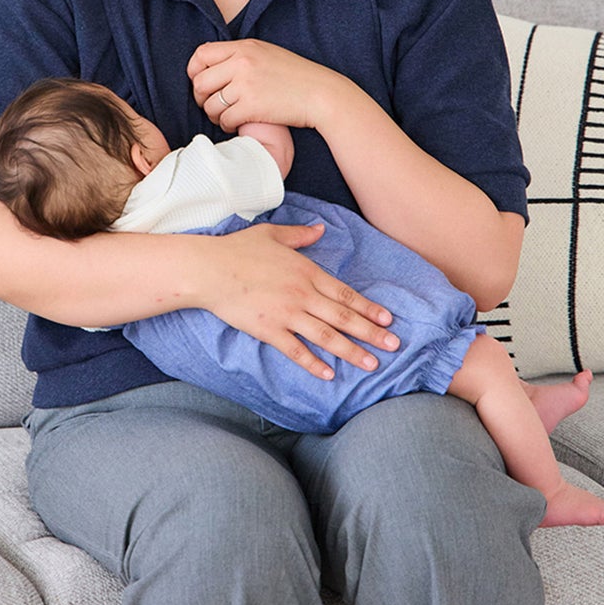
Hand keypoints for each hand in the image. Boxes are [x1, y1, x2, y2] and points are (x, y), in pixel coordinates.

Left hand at [187, 39, 335, 131]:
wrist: (321, 94)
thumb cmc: (296, 77)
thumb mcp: (267, 54)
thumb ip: (241, 56)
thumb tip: (213, 67)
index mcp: (244, 47)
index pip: (202, 54)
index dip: (195, 71)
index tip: (202, 83)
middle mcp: (242, 63)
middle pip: (201, 82)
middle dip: (201, 97)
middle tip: (211, 105)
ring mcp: (246, 85)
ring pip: (210, 104)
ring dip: (214, 115)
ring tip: (225, 116)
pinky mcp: (252, 106)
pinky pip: (225, 119)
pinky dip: (227, 125)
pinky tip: (237, 124)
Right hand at [199, 222, 399, 378]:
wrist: (209, 269)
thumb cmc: (238, 249)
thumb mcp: (272, 234)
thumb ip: (300, 234)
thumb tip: (320, 230)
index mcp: (306, 271)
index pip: (345, 293)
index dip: (368, 307)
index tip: (387, 319)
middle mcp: (302, 294)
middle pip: (343, 316)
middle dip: (371, 333)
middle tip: (394, 346)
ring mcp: (286, 314)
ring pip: (326, 336)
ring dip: (351, 351)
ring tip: (372, 364)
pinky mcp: (269, 330)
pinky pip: (296, 350)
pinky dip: (314, 363)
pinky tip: (329, 374)